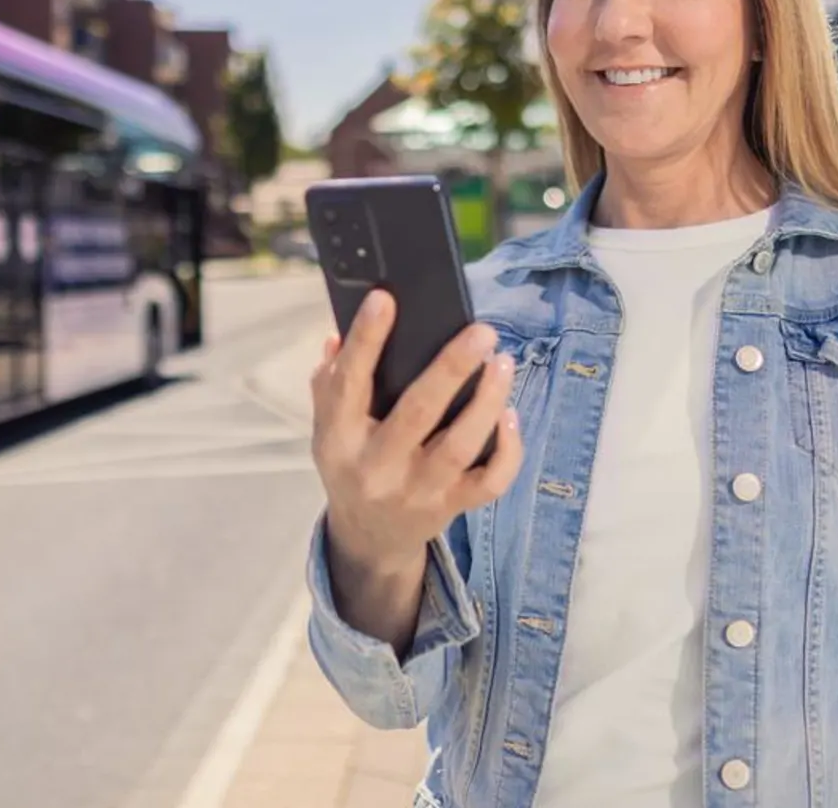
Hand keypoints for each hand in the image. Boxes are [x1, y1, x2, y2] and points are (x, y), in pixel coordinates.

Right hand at [309, 289, 524, 574]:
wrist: (368, 539)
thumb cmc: (351, 465)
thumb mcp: (327, 429)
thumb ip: (330, 383)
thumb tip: (338, 334)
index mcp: (339, 439)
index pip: (349, 384)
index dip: (366, 340)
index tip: (385, 298)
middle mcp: (377, 467)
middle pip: (419, 412)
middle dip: (452, 367)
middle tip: (482, 332)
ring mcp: (417, 491)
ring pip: (461, 445)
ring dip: (488, 400)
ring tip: (503, 362)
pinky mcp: (450, 507)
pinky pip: (489, 481)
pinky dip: (507, 449)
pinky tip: (510, 415)